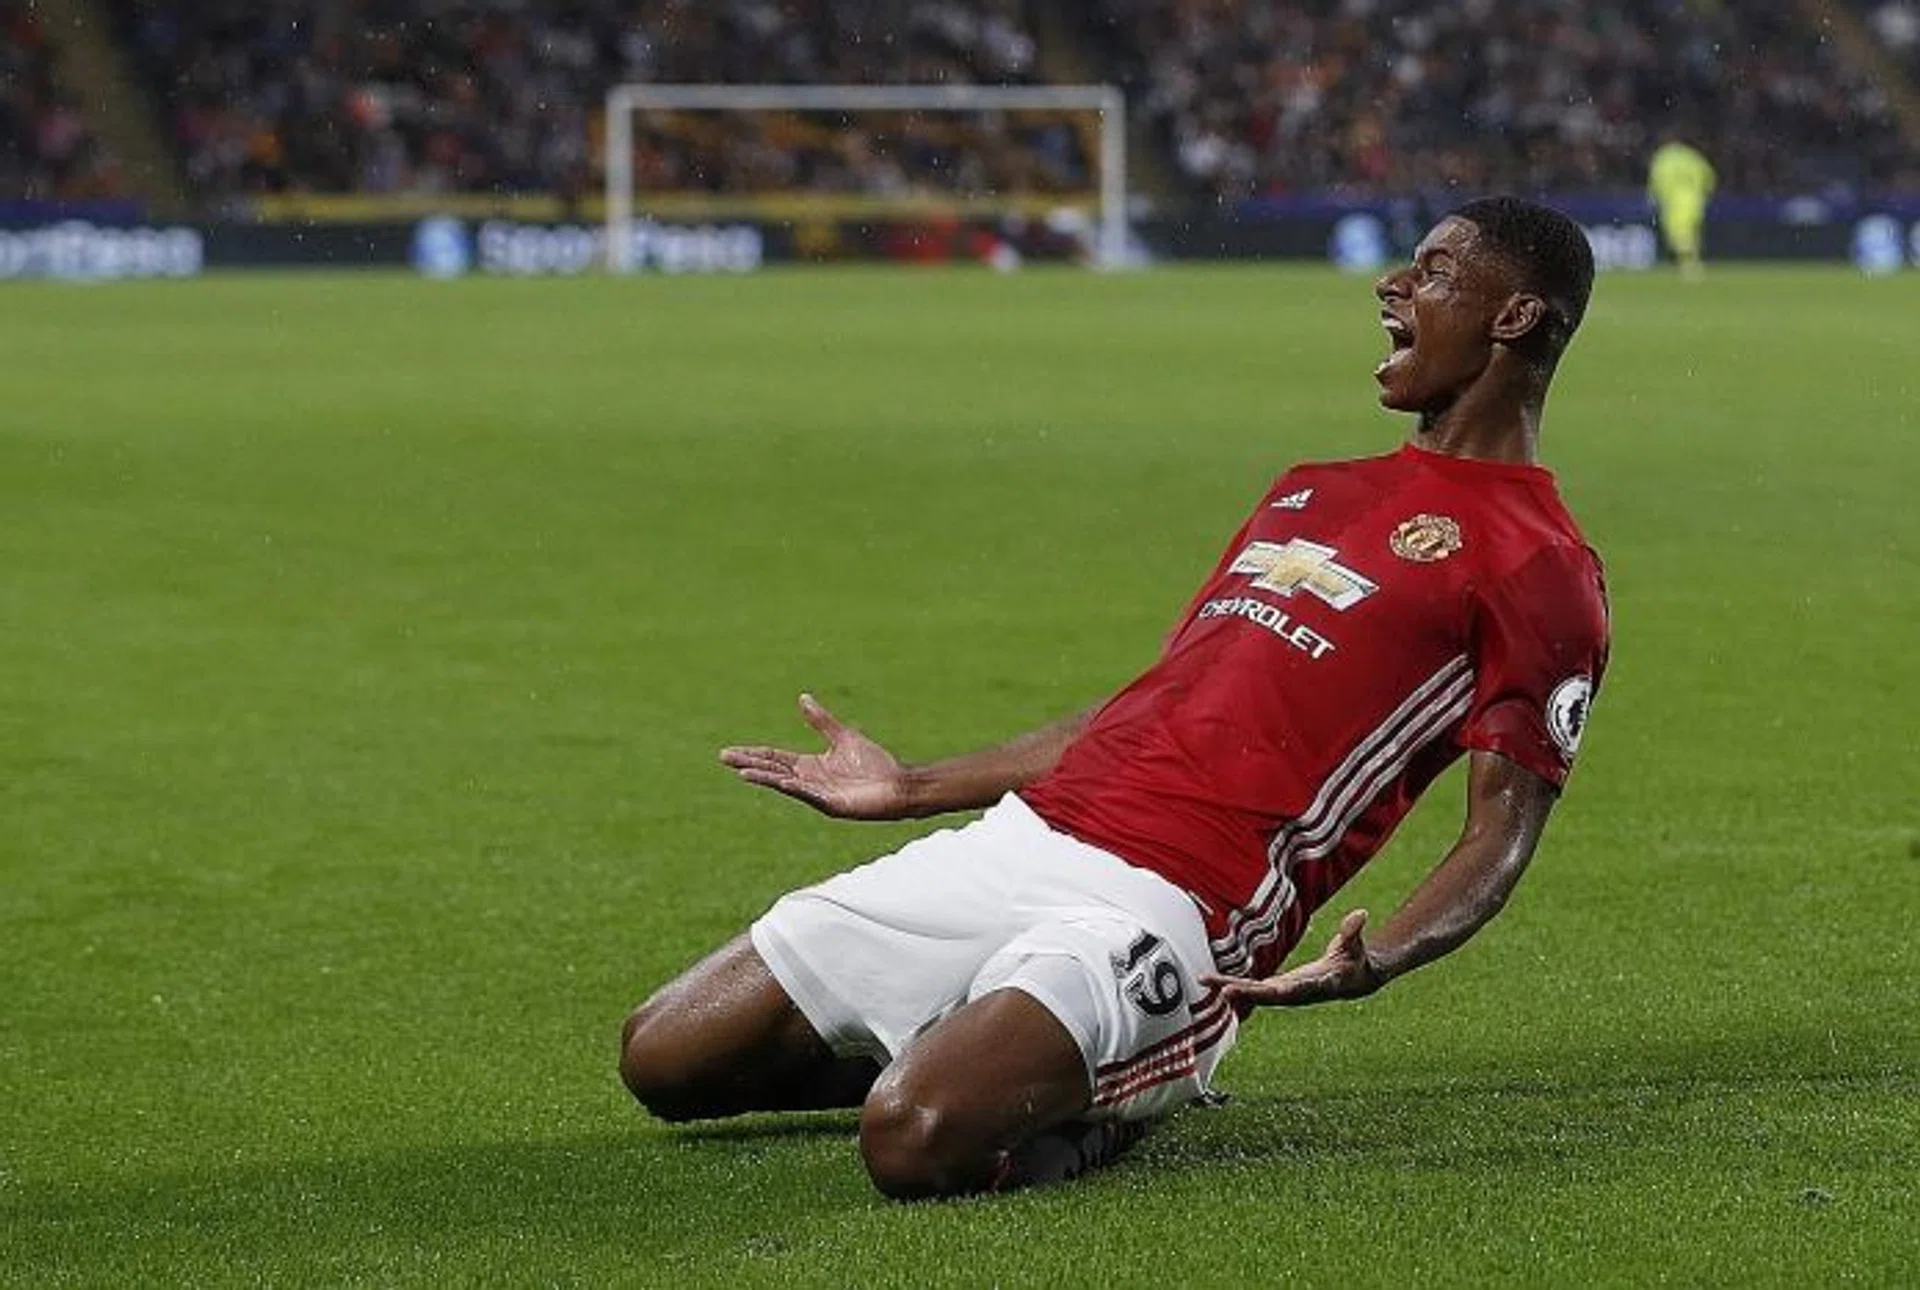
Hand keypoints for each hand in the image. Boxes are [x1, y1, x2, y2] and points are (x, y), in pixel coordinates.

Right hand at [719, 693, 910, 819]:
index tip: (729, 751)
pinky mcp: (832, 805)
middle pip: (772, 769)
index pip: (774, 758)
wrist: (898, 784)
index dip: (752, 753)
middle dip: (749, 763)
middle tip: (723, 757)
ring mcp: (818, 794)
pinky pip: (810, 795)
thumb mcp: (843, 737)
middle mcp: (809, 780)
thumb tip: (801, 697)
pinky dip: (796, 788)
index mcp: (809, 766)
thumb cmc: (875, 764)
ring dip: (765, 778)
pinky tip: (783, 782)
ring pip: (785, 783)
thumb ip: (821, 721)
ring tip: (743, 772)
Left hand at [1200, 910, 1384, 1008]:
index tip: (1259, 991)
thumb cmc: (1356, 961)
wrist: (1354, 981)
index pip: (1292, 990)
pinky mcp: (1279, 987)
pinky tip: (1214, 982)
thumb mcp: (1356, 947)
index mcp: (1315, 985)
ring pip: (1254, 992)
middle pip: (1266, 995)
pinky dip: (1234, 985)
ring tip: (1206, 980)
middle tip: (1222, 990)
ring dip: (1230, 987)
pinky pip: (1253, 987)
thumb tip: (1362, 913)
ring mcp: (1285, 991)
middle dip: (1245, 992)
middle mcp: (1296, 992)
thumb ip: (1354, 932)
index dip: (1273, 992)